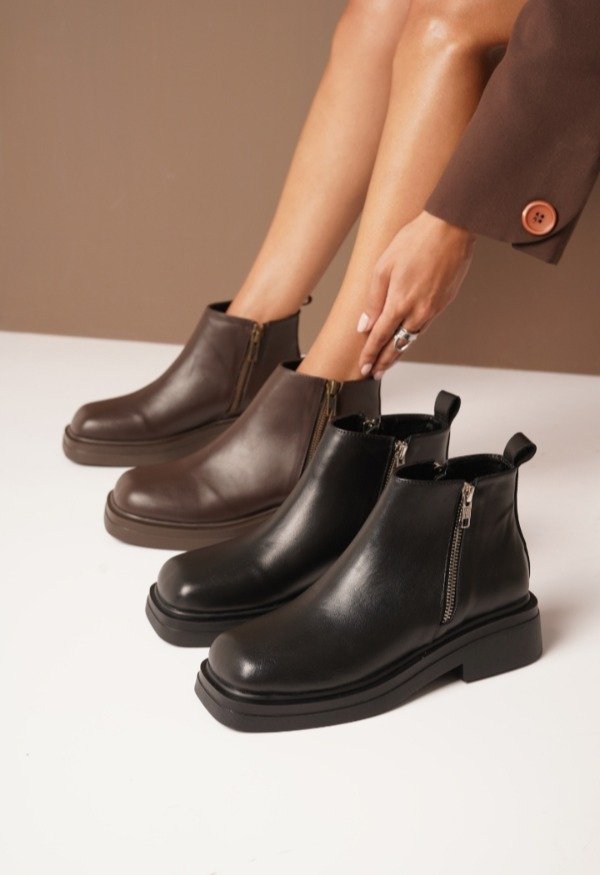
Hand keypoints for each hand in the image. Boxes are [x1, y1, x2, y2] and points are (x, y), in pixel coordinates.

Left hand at [357, 211, 475, 377]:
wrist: (450, 230)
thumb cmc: (415, 241)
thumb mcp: (383, 267)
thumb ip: (373, 300)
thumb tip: (365, 325)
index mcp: (400, 302)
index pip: (380, 337)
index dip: (370, 354)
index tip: (364, 367)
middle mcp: (418, 311)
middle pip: (398, 345)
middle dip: (384, 361)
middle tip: (374, 373)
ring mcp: (433, 309)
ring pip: (412, 338)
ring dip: (399, 352)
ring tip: (387, 362)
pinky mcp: (444, 303)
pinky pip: (424, 327)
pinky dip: (413, 337)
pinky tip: (406, 339)